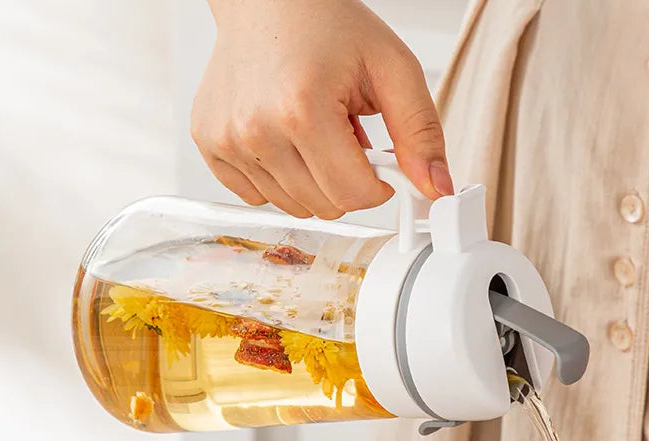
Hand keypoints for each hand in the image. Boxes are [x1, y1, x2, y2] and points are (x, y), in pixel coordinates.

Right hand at [191, 0, 452, 216]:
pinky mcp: (210, 145)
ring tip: (315, 132)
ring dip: (315, 181)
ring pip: (294, 207)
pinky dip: (281, 179)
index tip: (380, 161)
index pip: (356, 195)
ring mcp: (227, 140)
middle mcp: (256, 129)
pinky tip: (285, 140)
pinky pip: (260, 197)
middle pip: (326, 206)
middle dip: (347, 182)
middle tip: (347, 137)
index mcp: (302, 109)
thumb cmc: (326, 24)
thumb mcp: (392, 68)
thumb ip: (421, 133)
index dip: (379, 184)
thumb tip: (438, 189)